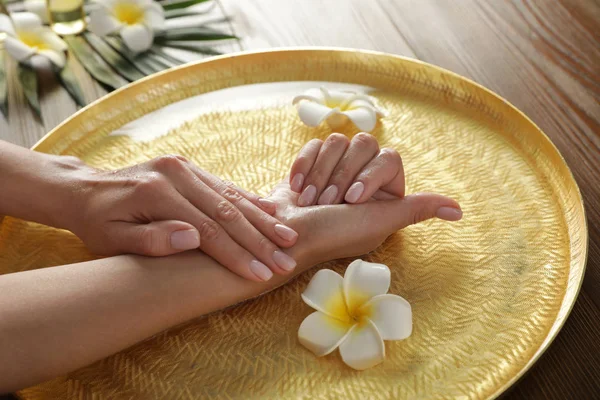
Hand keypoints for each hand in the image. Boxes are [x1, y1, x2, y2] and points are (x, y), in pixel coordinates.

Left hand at [64, 155, 298, 281]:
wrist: (85, 190)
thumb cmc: (97, 222)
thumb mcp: (112, 239)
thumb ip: (151, 239)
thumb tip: (193, 239)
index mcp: (157, 192)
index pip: (208, 229)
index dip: (237, 254)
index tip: (260, 274)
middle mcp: (176, 174)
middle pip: (227, 211)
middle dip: (259, 240)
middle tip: (285, 261)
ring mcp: (185, 168)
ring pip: (232, 196)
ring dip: (262, 220)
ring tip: (289, 238)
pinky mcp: (190, 168)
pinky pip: (226, 186)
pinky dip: (250, 200)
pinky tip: (272, 211)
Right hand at [271, 133, 461, 267]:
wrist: (284, 235)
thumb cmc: (332, 233)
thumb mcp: (380, 222)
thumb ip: (416, 211)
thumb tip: (459, 210)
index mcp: (384, 193)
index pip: (389, 158)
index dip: (369, 176)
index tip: (353, 201)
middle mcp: (363, 178)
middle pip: (363, 144)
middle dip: (342, 175)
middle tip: (329, 202)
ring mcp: (337, 168)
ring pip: (338, 140)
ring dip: (321, 173)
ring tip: (311, 200)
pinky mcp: (312, 162)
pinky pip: (315, 144)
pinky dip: (304, 166)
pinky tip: (297, 189)